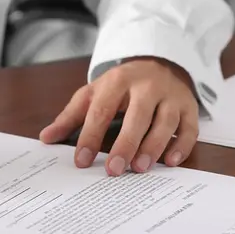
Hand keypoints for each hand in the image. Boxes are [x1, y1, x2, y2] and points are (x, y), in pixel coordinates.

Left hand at [39, 57, 198, 174]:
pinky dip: (181, 146)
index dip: (90, 136)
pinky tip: (169, 162)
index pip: (101, 111)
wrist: (159, 62)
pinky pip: (189, 128)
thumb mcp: (93, 94)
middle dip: (125, 145)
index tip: (81, 161)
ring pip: (165, 123)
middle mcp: (147, 86)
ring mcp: (171, 96)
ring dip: (153, 147)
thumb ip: (70, 117)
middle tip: (113, 171)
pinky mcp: (189, 107)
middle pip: (137, 117)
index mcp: (118, 81)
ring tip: (139, 169)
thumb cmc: (120, 85)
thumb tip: (45, 138)